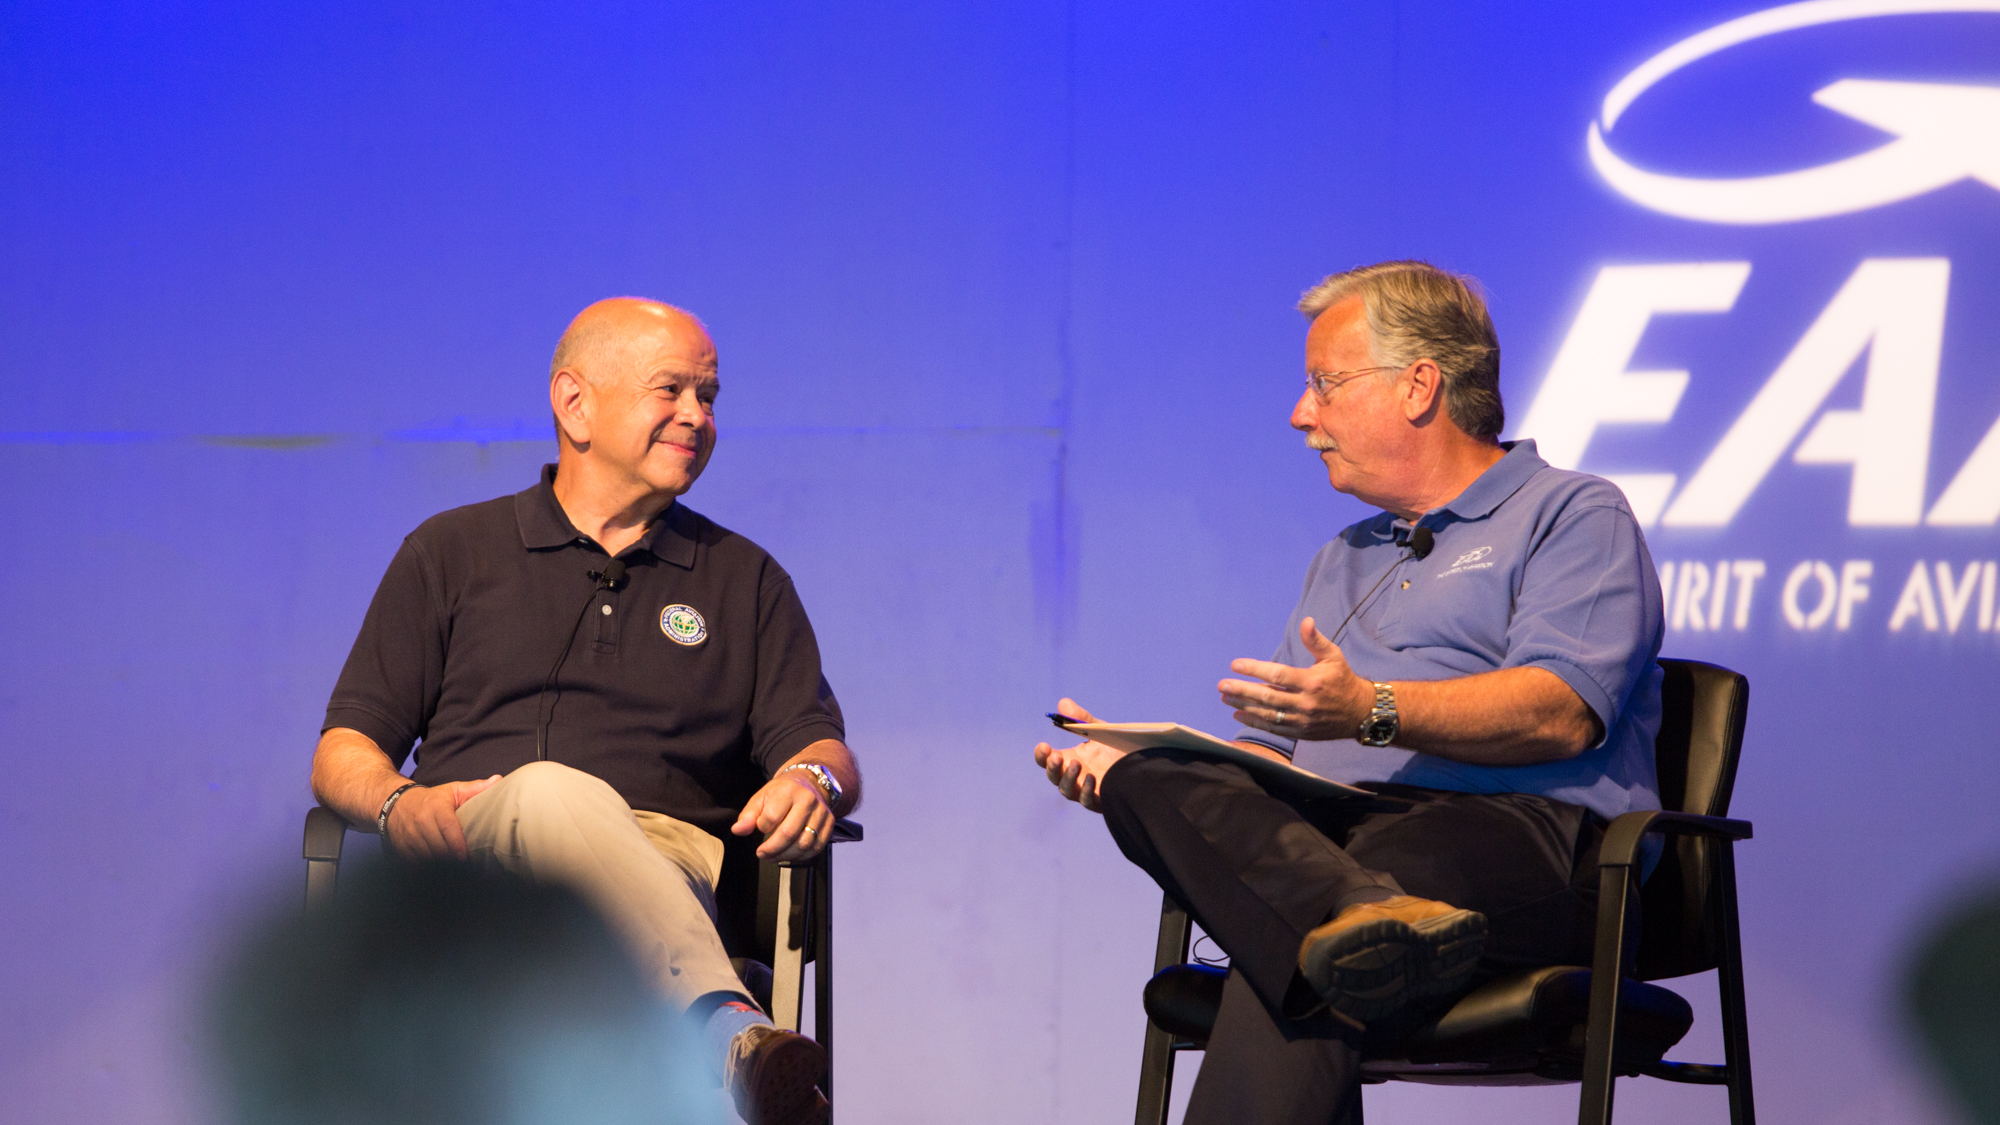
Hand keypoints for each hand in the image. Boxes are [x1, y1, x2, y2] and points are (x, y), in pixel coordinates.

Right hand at [384, 775, 500, 860]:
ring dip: (439, 864)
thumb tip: (498, 779)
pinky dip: (426, 867)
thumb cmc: (432, 799)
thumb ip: (476, 788)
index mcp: (436, 807)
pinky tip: (437, 868)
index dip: (457, 844)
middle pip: (437, 846)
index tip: (465, 857)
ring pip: (426, 856)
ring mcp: (409, 835)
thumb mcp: (453, 790)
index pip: (447, 828)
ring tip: (453, 869)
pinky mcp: (401, 847)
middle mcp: (420, 821)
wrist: (397, 803)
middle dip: (451, 858)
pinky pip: (414, 861)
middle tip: (464, 866)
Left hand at [732, 773, 833, 861]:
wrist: (809, 782)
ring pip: (804, 843)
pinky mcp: (829, 823)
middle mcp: (807, 800)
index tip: (759, 829)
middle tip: (762, 854)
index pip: (772, 817)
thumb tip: (738, 830)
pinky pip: (817, 847)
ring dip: (786, 855)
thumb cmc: (783, 791)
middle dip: (772, 849)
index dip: (761, 828)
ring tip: (774, 856)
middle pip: (789, 833)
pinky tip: (790, 855)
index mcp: (788, 791)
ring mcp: (821, 812)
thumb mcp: (762, 797)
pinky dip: (802, 856)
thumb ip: (748, 815)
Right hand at [1032, 698, 1127, 812]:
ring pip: (1066, 790)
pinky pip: (1087, 800)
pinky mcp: (1098, 800)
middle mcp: (1073, 776)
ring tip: (1077, 764)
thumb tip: (1063, 702)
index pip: (1047, 760)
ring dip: (1068, 778)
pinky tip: (1091, 779)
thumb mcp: (1098, 730)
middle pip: (1054, 776)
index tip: (1043, 746)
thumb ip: (1081, 718)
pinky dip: (1086, 791)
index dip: (1042, 755)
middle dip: (1053, 767)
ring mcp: (1084, 789)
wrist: (1141, 764)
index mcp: (1069, 759)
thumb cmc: (1115, 748)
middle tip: (1057, 756)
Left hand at [1219, 617, 1372, 741]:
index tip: (1235, 664)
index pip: (1278, 675)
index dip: (1255, 670)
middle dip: (1242, 691)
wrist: (1361, 713)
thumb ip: (1316, 640)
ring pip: (1268, 715)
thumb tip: (1306, 621)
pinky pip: (1274, 729)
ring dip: (1244, 706)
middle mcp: (1306, 703)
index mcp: (1312, 682)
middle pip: (1268, 697)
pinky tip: (1238, 714)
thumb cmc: (1344, 680)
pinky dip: (1255, 722)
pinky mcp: (1301, 733)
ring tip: (1225, 698)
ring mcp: (1302, 721)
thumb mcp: (1333, 657)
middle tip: (1222, 685)